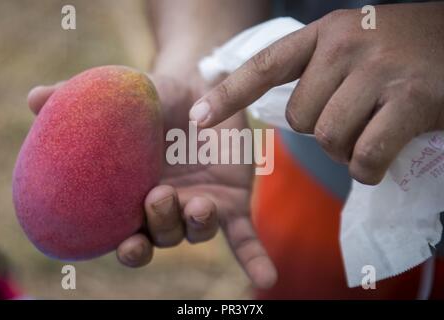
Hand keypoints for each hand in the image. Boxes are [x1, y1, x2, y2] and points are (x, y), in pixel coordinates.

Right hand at [27, 73, 276, 288]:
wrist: (200, 87)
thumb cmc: (153, 96)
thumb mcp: (116, 96)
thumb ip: (75, 101)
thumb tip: (34, 99)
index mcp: (134, 194)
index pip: (126, 232)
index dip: (126, 245)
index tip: (124, 243)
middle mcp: (167, 208)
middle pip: (162, 236)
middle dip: (159, 226)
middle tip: (158, 197)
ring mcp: (201, 207)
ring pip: (198, 231)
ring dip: (197, 224)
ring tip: (199, 202)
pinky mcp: (232, 202)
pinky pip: (243, 237)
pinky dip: (253, 258)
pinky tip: (266, 280)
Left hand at [190, 2, 443, 184]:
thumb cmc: (402, 49)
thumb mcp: (353, 44)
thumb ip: (315, 69)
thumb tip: (273, 107)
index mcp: (325, 33)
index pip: (264, 66)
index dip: (228, 94)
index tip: (197, 118)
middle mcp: (346, 46)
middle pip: (299, 118)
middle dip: (320, 132)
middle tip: (351, 123)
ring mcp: (378, 73)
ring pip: (328, 139)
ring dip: (345, 151)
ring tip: (370, 134)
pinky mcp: (410, 102)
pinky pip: (364, 155)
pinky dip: (368, 168)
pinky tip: (381, 157)